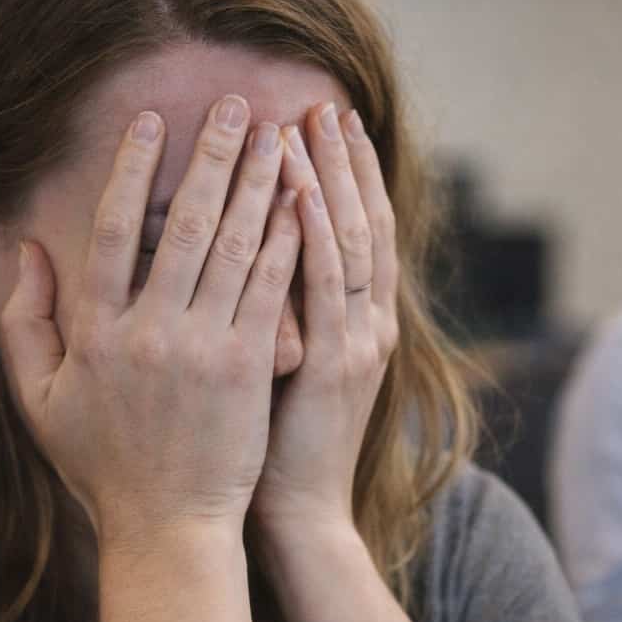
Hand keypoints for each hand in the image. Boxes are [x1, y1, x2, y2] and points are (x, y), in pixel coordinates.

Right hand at [0, 99, 300, 547]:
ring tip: (277, 136)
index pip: (111, 232)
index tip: (154, 121)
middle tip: (235, 104)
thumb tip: (26, 251)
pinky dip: (287, 242)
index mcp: (96, 332)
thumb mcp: (39, 398)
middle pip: (183, 224)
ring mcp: (205, 349)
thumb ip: (25, 323)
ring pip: (234, 248)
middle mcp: (151, 331)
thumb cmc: (102, 464)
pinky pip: (272, 292)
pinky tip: (304, 201)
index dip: (132, 170)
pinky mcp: (250, 369)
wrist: (168, 528)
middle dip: (212, 157)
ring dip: (258, 185)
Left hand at [252, 102, 397, 535]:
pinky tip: (300, 187)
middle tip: (323, 105)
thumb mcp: (290, 372)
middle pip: (365, 222)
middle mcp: (369, 323)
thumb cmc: (275, 448)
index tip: (323, 126)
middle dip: (344, 163)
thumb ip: (283, 315)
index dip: (345, 178)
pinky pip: (327, 283)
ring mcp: (358, 340)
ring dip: (331, 177)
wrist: (297, 516)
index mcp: (358, 324)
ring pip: (352, 239)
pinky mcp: (336, 364)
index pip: (359, 232)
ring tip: (309, 124)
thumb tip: (253, 261)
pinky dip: (318, 230)